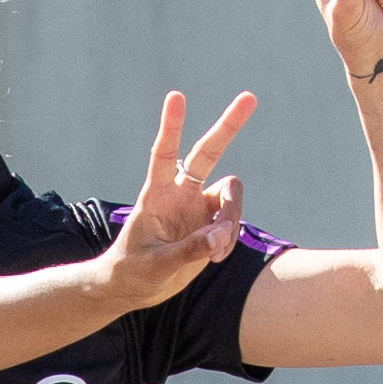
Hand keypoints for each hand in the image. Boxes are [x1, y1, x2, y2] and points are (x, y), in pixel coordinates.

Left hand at [91, 90, 256, 309]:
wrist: (133, 287)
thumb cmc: (133, 271)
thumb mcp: (157, 265)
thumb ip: (191, 250)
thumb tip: (221, 235)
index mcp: (156, 195)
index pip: (164, 153)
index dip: (171, 126)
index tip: (176, 96)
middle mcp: (180, 193)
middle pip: (208, 152)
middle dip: (229, 126)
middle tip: (250, 97)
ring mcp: (198, 207)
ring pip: (231, 194)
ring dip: (231, 219)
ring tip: (216, 251)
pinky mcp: (211, 224)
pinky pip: (232, 223)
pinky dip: (230, 240)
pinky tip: (215, 257)